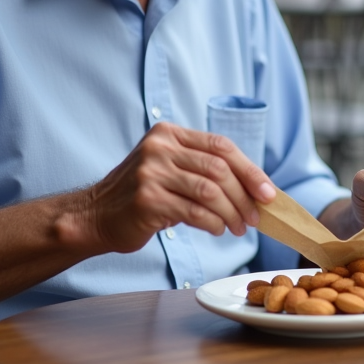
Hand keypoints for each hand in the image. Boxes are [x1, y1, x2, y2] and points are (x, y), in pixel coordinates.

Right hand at [83, 123, 275, 253]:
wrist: (95, 215)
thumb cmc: (142, 195)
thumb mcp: (170, 169)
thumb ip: (203, 169)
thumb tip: (254, 189)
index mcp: (169, 133)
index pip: (221, 146)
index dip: (249, 170)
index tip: (267, 192)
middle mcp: (159, 147)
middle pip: (219, 169)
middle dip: (244, 196)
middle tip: (255, 218)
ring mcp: (151, 172)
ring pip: (210, 191)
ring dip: (232, 213)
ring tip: (239, 228)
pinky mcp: (147, 199)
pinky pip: (194, 211)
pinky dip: (213, 223)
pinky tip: (218, 230)